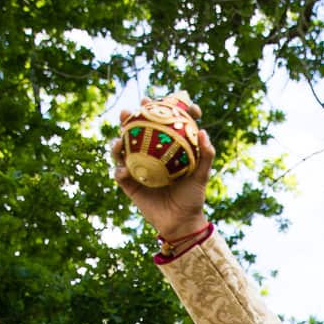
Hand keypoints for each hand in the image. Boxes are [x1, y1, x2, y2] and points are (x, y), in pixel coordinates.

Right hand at [110, 92, 215, 239]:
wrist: (181, 222)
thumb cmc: (193, 198)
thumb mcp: (201, 176)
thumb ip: (206, 155)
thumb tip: (203, 132)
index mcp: (165, 149)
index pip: (160, 124)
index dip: (162, 109)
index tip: (165, 101)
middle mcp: (148, 155)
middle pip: (136, 131)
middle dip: (130, 117)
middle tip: (132, 109)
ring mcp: (136, 168)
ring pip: (121, 149)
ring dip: (117, 140)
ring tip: (120, 136)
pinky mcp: (128, 184)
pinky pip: (120, 174)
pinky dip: (120, 170)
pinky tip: (124, 169)